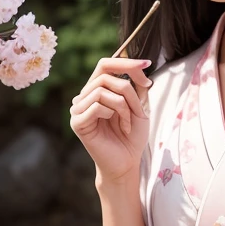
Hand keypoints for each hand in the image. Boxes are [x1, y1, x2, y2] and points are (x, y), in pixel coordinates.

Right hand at [70, 56, 151, 183]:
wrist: (127, 163)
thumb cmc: (132, 136)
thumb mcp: (139, 107)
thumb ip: (137, 87)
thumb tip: (139, 66)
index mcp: (97, 90)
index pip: (105, 65)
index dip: (125, 62)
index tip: (147, 64)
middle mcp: (85, 96)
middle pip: (105, 76)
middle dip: (129, 90)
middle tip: (138, 109)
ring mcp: (78, 109)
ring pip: (102, 90)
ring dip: (123, 105)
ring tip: (129, 122)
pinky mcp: (77, 122)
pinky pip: (96, 106)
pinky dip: (114, 114)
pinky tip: (120, 128)